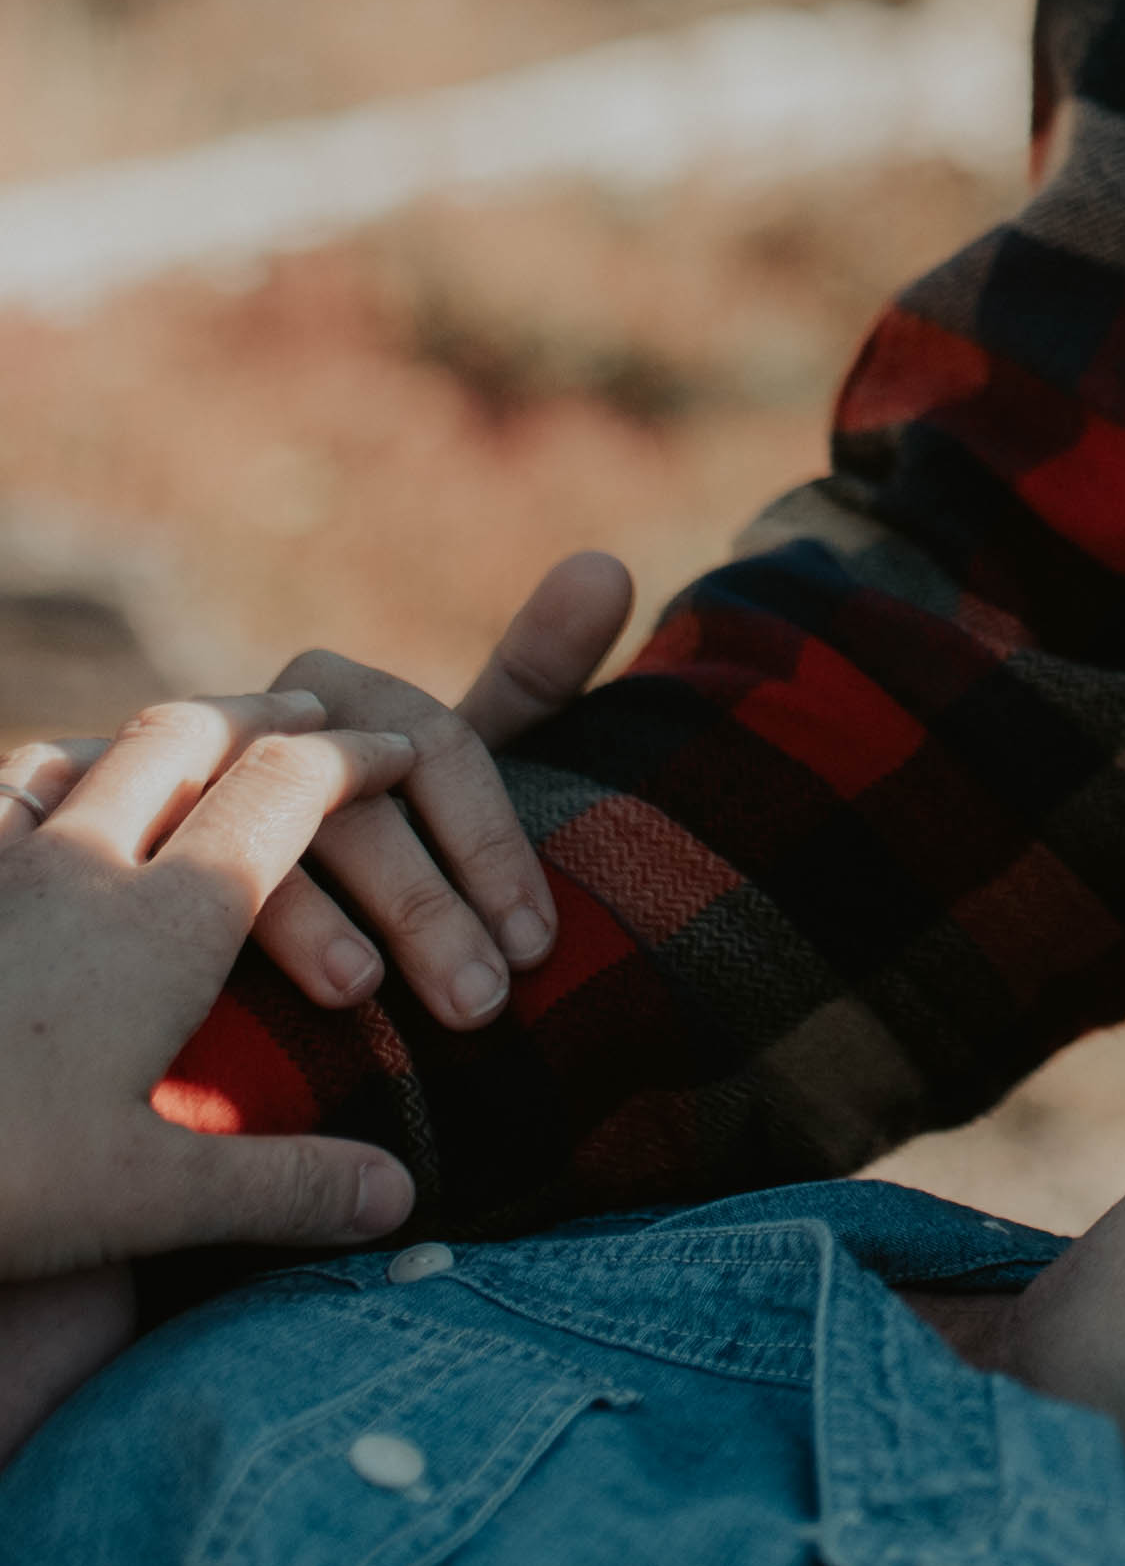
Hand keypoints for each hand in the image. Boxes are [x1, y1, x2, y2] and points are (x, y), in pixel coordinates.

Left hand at [0, 702, 426, 1452]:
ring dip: (156, 737)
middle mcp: (83, 867)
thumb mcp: (150, 1200)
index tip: (405, 751)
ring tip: (191, 745)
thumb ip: (286, 1185)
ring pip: (85, 754)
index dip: (355, 762)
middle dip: (263, 717)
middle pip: (188, 737)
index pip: (284, 793)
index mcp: (166, 922)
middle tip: (313, 717)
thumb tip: (401, 1196)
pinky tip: (43, 818)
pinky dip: (45, 784)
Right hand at [15, 554, 633, 1031]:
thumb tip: (605, 564)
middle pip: (345, 800)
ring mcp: (156, 778)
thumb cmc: (353, 824)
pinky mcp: (78, 828)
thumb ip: (525, 679)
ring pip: (237, 837)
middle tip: (484, 1001)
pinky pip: (107, 857)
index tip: (538, 943)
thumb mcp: (438, 758)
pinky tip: (188, 988)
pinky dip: (147, 913)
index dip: (493, 844)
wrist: (197, 869)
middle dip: (424, 903)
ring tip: (363, 993)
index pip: (431, 746)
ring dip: (301, 917)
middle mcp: (246, 726)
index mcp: (337, 699)